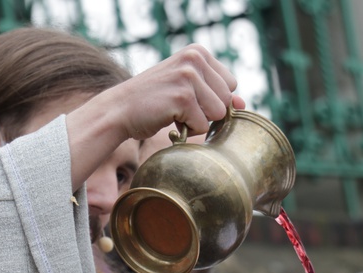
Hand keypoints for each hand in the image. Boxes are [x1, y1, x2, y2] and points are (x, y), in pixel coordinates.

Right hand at [117, 44, 243, 139]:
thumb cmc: (155, 101)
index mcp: (198, 52)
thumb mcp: (188, 89)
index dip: (213, 99)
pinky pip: (202, 126)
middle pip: (227, 100)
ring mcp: (189, 76)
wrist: (120, 110)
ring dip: (197, 121)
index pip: (231, 84)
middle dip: (207, 111)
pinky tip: (168, 118)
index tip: (189, 98)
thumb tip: (243, 103)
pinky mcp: (182, 97)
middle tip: (180, 106)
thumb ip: (216, 93)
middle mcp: (195, 59)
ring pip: (218, 114)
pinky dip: (186, 130)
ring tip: (175, 112)